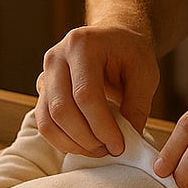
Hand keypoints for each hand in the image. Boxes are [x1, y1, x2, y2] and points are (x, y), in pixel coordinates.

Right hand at [34, 23, 159, 156]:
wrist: (113, 38)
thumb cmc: (130, 53)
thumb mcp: (145, 73)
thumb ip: (137, 106)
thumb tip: (128, 139)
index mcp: (82, 45)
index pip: (85, 94)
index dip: (101, 126)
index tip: (119, 145)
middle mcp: (56, 58)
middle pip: (61, 109)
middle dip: (87, 138)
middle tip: (109, 150)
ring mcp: (45, 73)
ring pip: (47, 120)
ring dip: (73, 143)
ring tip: (99, 149)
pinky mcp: (43, 90)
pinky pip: (44, 123)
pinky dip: (62, 141)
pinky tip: (85, 144)